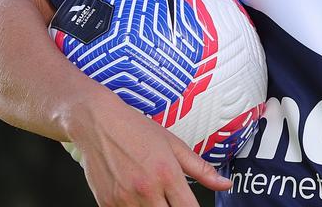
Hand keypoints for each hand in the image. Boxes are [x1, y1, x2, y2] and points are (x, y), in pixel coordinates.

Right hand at [65, 92, 231, 205]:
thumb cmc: (135, 129)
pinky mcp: (107, 204)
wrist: (97, 122)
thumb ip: (201, 169)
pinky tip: (136, 197)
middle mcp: (146, 189)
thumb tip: (225, 184)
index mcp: (167, 174)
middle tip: (170, 198)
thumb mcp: (174, 144)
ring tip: (153, 196)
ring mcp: (125, 199)